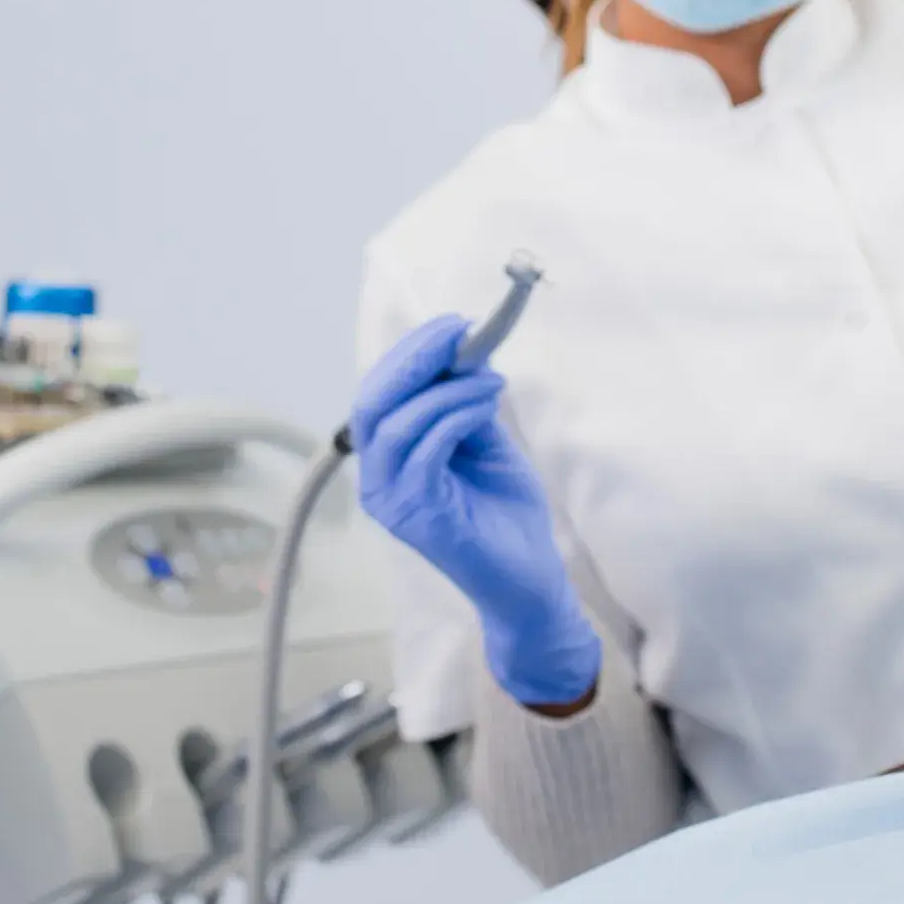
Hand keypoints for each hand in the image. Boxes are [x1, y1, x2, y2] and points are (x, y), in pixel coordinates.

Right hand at [353, 315, 600, 708]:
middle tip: (458, 334)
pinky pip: (425, 451)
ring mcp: (391, 502)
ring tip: (491, 380)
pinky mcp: (417, 517)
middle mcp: (377, 481)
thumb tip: (463, 351)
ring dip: (446, 389)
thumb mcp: (482, 442)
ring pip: (397, 425)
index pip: (378, 394)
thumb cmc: (505, 513)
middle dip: (414, 360)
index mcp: (386, 460)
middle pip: (372, 403)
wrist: (530, 578)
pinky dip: (455, 416)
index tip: (451, 326)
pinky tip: (485, 404)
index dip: (409, 354)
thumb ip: (463, 402)